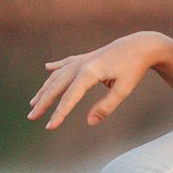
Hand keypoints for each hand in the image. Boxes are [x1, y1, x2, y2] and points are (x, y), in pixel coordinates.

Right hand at [28, 32, 170, 129]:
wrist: (140, 45)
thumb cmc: (134, 68)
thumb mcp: (124, 90)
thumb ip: (106, 106)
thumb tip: (89, 121)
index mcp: (90, 73)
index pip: (70, 97)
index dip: (59, 113)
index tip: (50, 127)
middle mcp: (81, 64)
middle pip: (56, 86)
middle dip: (43, 103)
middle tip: (31, 117)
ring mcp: (82, 59)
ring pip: (57, 75)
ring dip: (44, 89)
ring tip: (33, 102)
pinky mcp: (86, 57)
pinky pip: (66, 63)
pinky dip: (56, 67)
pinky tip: (47, 68)